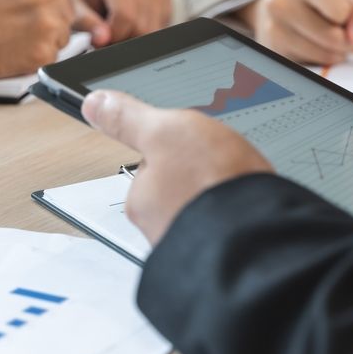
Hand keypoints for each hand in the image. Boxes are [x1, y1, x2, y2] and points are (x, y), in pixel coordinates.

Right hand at [0, 0, 77, 80]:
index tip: (44, 3)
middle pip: (70, 9)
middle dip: (52, 18)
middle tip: (20, 24)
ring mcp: (48, 22)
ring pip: (64, 34)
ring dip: (47, 38)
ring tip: (14, 36)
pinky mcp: (44, 51)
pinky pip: (54, 55)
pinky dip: (38, 56)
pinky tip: (13, 50)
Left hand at [74, 0, 172, 46]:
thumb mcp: (76, 8)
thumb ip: (86, 22)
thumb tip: (103, 39)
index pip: (125, 16)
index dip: (114, 35)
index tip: (101, 39)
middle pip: (141, 25)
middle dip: (124, 38)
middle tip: (109, 35)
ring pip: (154, 29)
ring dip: (136, 36)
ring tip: (119, 28)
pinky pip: (162, 24)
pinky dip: (147, 30)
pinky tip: (132, 22)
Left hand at [82, 90, 273, 244]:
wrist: (257, 232)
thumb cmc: (210, 184)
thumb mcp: (167, 131)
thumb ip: (130, 119)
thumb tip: (95, 104)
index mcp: (142, 197)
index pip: (152, 164)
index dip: (177, 147)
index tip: (196, 145)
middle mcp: (160, 226)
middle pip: (179, 186)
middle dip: (200, 175)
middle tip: (222, 163)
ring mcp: (192, 241)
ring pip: (204, 207)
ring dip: (221, 195)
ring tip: (240, 183)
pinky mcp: (223, 250)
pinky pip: (227, 224)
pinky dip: (238, 213)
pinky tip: (250, 203)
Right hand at [237, 0, 352, 64]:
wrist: (280, 7)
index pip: (340, 11)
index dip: (350, 17)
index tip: (346, 16)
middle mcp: (280, 3)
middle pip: (333, 37)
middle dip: (347, 39)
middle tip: (343, 32)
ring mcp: (274, 29)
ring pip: (325, 54)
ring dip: (337, 51)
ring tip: (330, 38)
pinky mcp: (275, 51)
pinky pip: (313, 64)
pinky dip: (323, 58)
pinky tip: (317, 46)